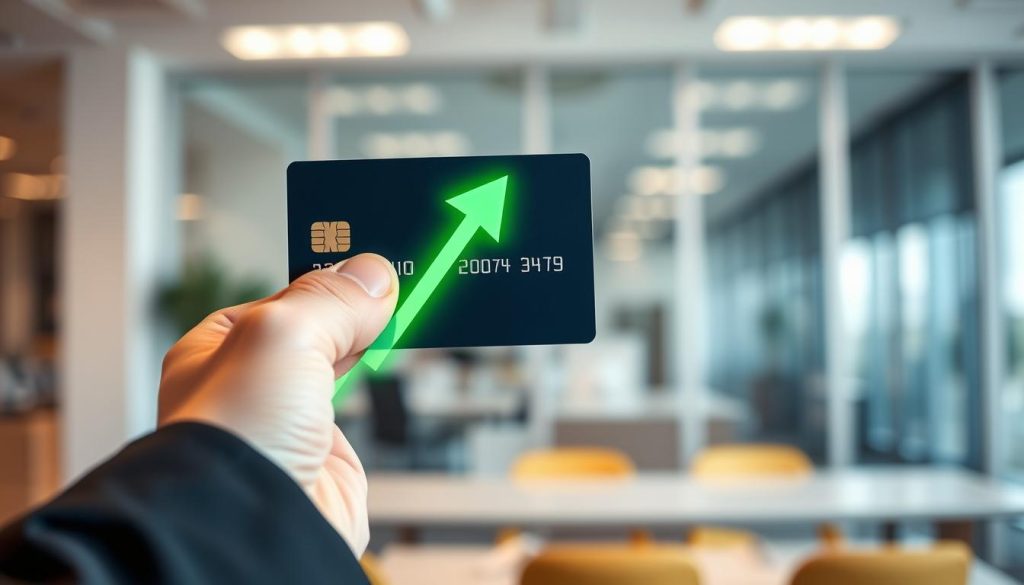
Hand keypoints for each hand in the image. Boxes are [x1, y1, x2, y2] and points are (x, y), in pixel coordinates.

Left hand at [157, 254, 398, 554]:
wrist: (257, 528)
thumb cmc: (234, 437)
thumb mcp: (283, 334)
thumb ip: (330, 299)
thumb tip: (371, 276)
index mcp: (219, 350)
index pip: (280, 296)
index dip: (323, 276)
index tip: (366, 259)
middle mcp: (253, 387)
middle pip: (315, 327)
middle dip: (354, 304)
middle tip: (398, 274)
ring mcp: (292, 423)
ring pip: (344, 362)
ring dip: (373, 336)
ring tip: (406, 302)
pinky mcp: (330, 457)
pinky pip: (367, 405)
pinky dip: (386, 378)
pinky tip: (397, 352)